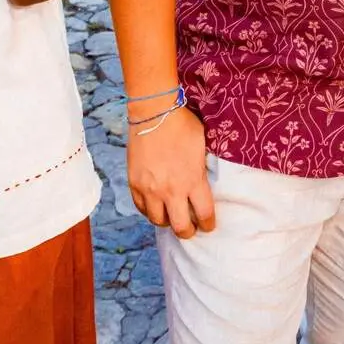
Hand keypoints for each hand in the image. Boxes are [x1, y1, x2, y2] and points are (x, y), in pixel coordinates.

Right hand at [126, 105, 215, 239]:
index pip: (204, 214)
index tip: (209, 225)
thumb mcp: (202, 147)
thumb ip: (201, 169)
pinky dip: (149, 211)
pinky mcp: (134, 184)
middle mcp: (171, 190)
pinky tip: (155, 206)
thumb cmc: (182, 125)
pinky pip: (141, 208)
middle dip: (188, 231)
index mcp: (193, 181)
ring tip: (171, 216)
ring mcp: (150, 189)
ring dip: (167, 221)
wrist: (154, 112)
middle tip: (190, 229)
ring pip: (158, 221)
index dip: (208, 223)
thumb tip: (203, 182)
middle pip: (180, 227)